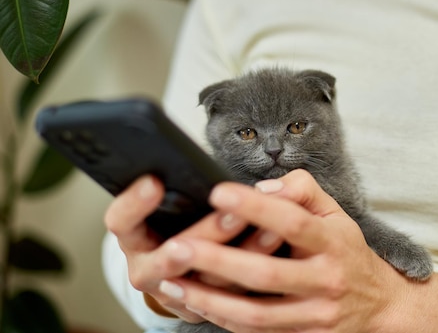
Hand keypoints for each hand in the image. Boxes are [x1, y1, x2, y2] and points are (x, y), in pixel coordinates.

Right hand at [103, 175, 281, 321]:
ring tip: (272, 229)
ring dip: (243, 252)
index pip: (120, 221)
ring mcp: (173, 292)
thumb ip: (183, 183)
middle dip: (206, 233)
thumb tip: (210, 170)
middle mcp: (147, 267)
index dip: (134, 203)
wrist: (187, 269)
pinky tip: (277, 245)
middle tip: (232, 214)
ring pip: (207, 279)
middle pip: (170, 256)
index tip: (155, 182)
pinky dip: (256, 269)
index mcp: (133, 236)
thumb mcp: (172, 200)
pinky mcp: (201, 307)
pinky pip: (230, 296)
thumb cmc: (179, 221)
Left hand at [161, 169, 437, 332]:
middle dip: (218, 262)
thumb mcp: (336, 212)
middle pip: (267, 275)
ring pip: (256, 313)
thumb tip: (262, 188)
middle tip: (177, 247)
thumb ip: (303, 190)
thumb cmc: (347, 250)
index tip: (218, 193)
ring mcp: (316, 313)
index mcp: (333, 240)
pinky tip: (194, 303)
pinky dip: (223, 319)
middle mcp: (326, 279)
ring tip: (171, 282)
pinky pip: (258, 331)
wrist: (379, 304)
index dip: (255, 208)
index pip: (293, 221)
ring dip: (210, 300)